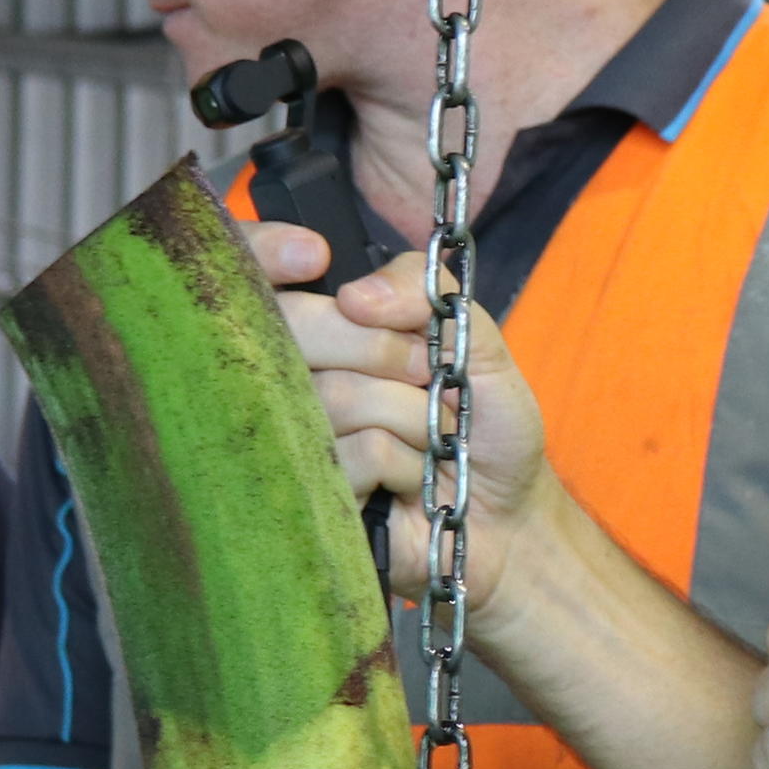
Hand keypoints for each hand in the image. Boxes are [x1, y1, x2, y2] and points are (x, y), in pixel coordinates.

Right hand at [251, 224, 575, 623]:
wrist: (506, 517)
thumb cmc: (483, 427)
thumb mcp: (477, 342)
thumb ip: (424, 292)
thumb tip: (352, 295)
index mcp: (325, 330)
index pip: (261, 272)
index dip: (266, 252)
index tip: (310, 255)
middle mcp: (295, 379)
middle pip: (299, 328)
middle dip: (387, 349)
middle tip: (430, 377)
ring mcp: (296, 440)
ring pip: (337, 396)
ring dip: (412, 417)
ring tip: (430, 442)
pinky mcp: (311, 496)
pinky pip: (356, 453)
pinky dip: (407, 464)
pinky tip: (409, 483)